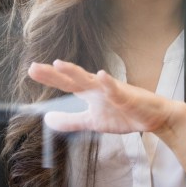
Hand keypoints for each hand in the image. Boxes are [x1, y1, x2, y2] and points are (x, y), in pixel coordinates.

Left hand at [27, 59, 177, 135]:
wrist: (154, 118)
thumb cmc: (123, 115)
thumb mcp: (92, 122)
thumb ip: (70, 120)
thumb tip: (46, 119)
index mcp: (89, 93)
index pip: (66, 84)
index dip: (49, 77)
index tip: (31, 70)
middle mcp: (98, 88)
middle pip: (73, 79)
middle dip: (54, 73)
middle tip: (34, 67)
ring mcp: (112, 91)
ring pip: (91, 80)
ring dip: (76, 72)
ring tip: (60, 64)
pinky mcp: (128, 97)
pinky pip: (116, 90)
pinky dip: (109, 84)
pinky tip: (101, 75)